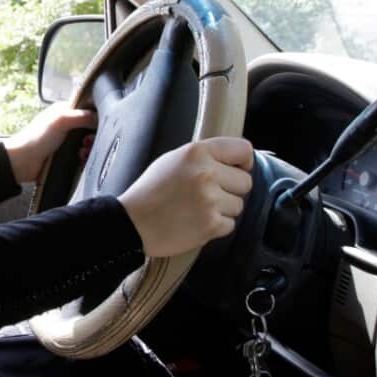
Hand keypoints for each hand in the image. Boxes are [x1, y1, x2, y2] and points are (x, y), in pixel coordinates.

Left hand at [3, 103, 96, 183]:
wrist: (22, 162)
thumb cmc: (37, 137)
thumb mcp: (61, 120)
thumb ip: (82, 116)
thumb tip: (99, 118)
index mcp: (65, 111)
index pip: (87, 109)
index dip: (96, 117)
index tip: (98, 125)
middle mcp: (66, 124)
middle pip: (90, 128)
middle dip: (93, 135)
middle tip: (88, 141)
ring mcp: (66, 140)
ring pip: (87, 143)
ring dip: (89, 148)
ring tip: (83, 152)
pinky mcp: (65, 155)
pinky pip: (82, 155)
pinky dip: (84, 158)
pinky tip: (81, 159)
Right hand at [118, 137, 253, 257]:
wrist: (131, 223)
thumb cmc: (149, 192)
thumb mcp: (172, 160)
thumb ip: (203, 157)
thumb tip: (233, 161)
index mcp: (197, 152)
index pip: (243, 149)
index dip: (244, 162)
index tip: (237, 169)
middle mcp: (206, 173)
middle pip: (245, 182)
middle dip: (231, 190)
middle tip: (208, 195)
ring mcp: (210, 200)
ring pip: (239, 205)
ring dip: (223, 210)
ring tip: (197, 209)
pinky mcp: (210, 224)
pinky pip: (230, 224)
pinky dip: (216, 226)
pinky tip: (196, 222)